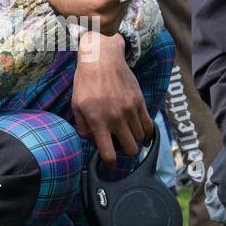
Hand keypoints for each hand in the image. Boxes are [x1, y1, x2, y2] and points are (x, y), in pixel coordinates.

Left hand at [73, 32, 153, 167]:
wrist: (102, 59)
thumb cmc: (86, 82)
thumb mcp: (76, 105)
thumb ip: (83, 127)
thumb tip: (92, 142)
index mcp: (98, 121)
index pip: (109, 154)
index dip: (110, 165)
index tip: (110, 166)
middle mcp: (116, 118)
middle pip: (130, 149)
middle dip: (126, 154)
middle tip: (121, 148)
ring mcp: (130, 110)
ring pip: (140, 138)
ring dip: (135, 141)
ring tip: (128, 137)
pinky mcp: (140, 102)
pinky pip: (149, 125)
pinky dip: (146, 133)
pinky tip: (142, 133)